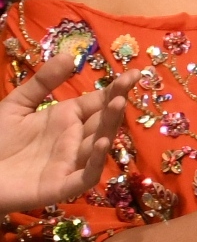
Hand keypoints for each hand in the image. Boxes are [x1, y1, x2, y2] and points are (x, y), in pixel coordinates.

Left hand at [0, 39, 124, 211]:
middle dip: (115, 105)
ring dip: (110, 127)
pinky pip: (85, 175)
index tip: (134, 73)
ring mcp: (71, 163)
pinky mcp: (63, 185)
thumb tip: (69, 56)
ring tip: (118, 105)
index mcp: (65, 119)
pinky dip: (95, 162)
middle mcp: (74, 140)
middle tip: (127, 86)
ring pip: (98, 145)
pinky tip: (101, 143)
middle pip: (102, 121)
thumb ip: (43, 83)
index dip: (115, 88)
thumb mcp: (17, 104)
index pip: (96, 102)